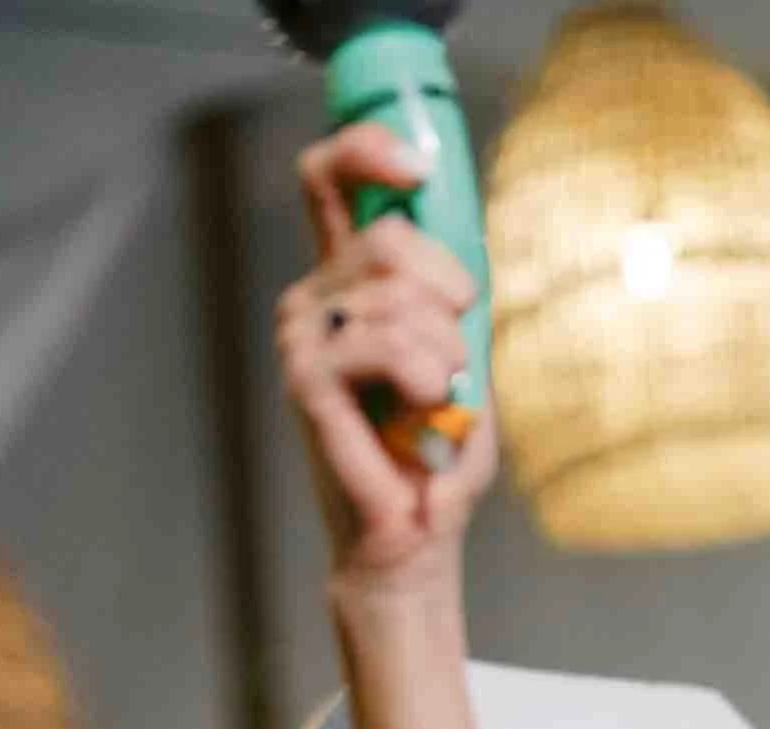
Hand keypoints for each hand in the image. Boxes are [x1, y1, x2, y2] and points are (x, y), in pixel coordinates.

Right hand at [278, 126, 495, 598]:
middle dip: (446, 292)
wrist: (415, 536)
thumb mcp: (462, 353)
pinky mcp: (306, 379)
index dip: (366, 152)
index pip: (331, 179)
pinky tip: (425, 407)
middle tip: (457, 354)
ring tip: (439, 399)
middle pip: (386, 238)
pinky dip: (423, 375)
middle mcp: (315, 299)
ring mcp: (302, 337)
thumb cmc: (436, 454)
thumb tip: (467, 239)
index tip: (416, 167)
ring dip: (443, 352)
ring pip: (394, 296)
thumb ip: (452, 293)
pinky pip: (380, 343)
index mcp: (348, 282)